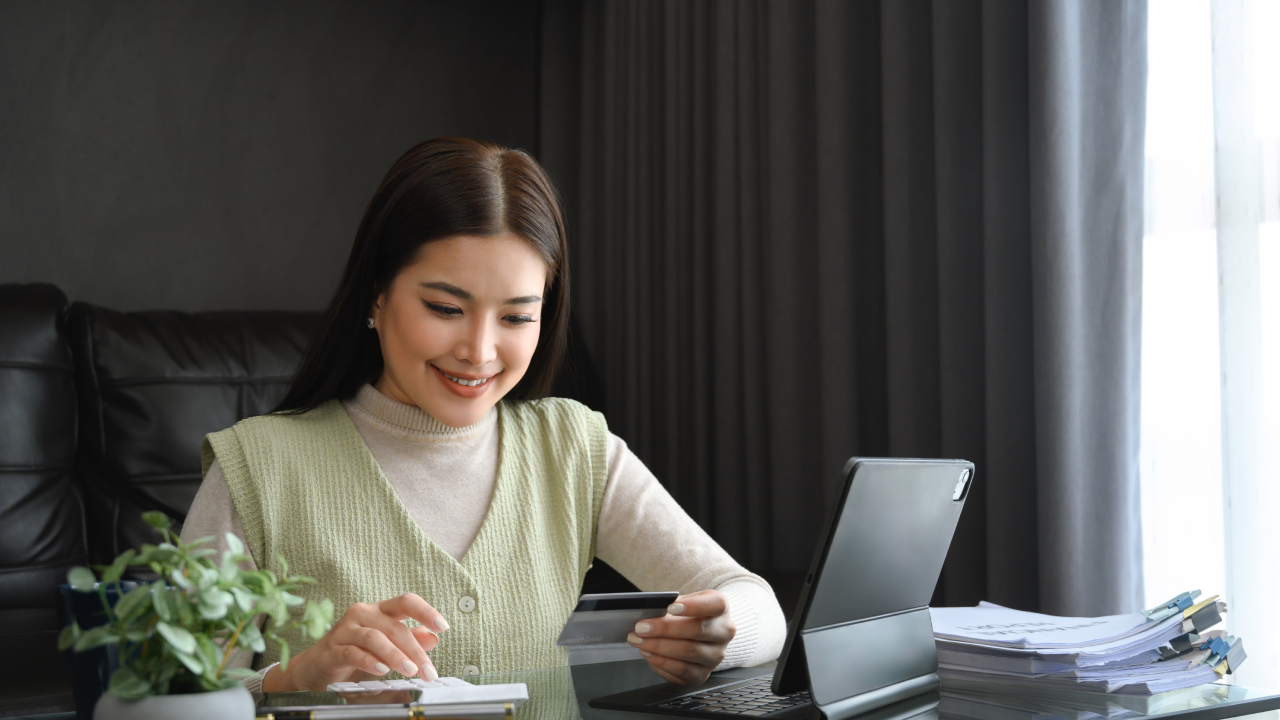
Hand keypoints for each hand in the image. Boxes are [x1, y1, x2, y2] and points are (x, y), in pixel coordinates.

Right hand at [263, 593, 448, 692]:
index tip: (444, 626)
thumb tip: (433, 638)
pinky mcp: (332, 648)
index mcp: (379, 610)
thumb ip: (408, 641)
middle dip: (415, 650)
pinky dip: (369, 661)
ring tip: (410, 670)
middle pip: (394, 626)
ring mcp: (345, 629)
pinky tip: (381, 670)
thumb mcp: (387, 648)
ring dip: (395, 655)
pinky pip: (353, 652)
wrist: (317, 668)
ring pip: (375, 637)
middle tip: (428, 671)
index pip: (406, 601)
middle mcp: (363, 614)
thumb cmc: (355, 653)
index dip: (426, 611)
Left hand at [627, 589, 735, 685]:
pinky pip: (683, 671)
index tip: (670, 607)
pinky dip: (662, 663)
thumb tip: (649, 612)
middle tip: (641, 627)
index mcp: (720, 608)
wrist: (700, 633)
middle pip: (698, 630)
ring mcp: (716, 655)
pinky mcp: (704, 674)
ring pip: (689, 652)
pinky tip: (648, 654)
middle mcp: (724, 632)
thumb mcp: (683, 602)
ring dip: (659, 647)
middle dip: (665, 629)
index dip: (693, 606)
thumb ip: (669, 605)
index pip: (715, 604)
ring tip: (639, 641)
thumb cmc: (689, 615)